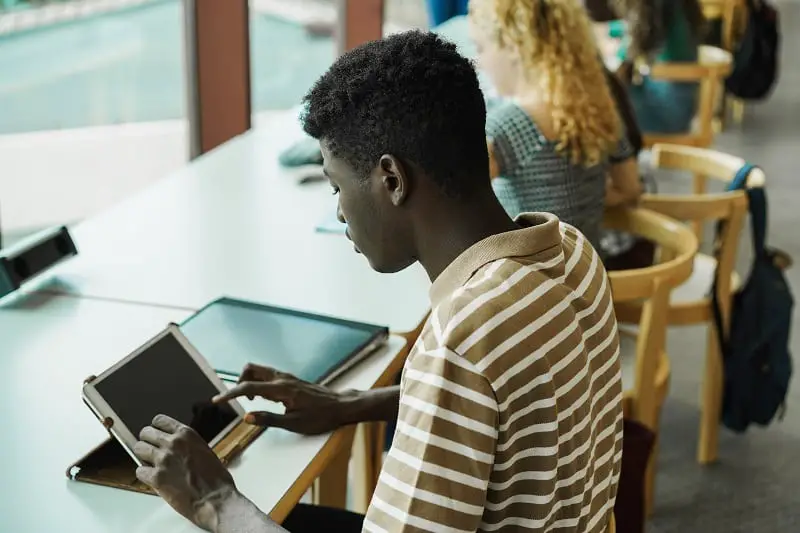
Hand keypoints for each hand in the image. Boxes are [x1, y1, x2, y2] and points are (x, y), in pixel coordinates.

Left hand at [134, 415, 235, 531]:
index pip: (160, 420)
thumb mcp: (204, 450)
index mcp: (186, 434)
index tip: (156, 433)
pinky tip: (153, 478)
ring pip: (138, 448)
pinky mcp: (156, 478)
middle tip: (150, 449)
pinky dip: (144, 475)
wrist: (215, 499)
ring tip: (150, 463)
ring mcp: (163, 460)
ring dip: (142, 456)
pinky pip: (139, 471)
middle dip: (146, 441)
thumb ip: (187, 444)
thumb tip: (176, 446)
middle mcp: (173, 443)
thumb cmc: (215, 478)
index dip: (156, 428)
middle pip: (146, 433)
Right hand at [212, 364, 354, 434]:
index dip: (230, 394)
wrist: (341, 406)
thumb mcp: (294, 424)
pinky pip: (268, 375)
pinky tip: (265, 399)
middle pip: (251, 369)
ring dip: (249, 381)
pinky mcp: (291, 379)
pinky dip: (259, 383)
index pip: (248, 387)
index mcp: (281, 389)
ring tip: (252, 403)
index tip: (216, 401)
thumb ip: (269, 419)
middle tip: (238, 400)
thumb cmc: (320, 417)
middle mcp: (282, 378)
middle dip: (239, 381)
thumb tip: (247, 417)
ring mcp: (287, 377)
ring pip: (259, 370)